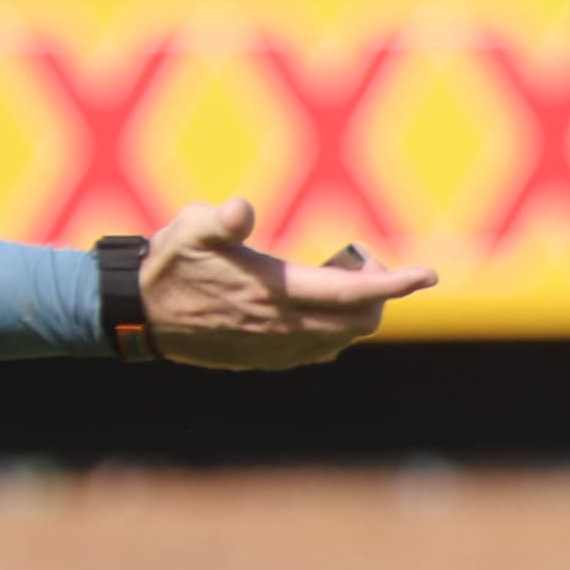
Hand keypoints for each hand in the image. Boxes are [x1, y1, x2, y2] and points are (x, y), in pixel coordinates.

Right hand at [138, 199, 436, 368]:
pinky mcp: (270, 360)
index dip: (395, 283)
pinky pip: (322, 349)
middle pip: (362, 319)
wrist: (140, 315)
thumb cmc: (170, 264)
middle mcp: (286, 328)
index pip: (353, 293)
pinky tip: (321, 309)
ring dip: (357, 311)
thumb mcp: (190, 228)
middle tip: (361, 261)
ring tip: (337, 278)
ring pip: (345, 337)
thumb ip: (221, 219)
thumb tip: (242, 209)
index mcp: (278, 293)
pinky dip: (336, 330)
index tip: (428, 275)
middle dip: (377, 292)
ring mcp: (280, 349)